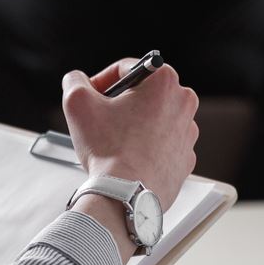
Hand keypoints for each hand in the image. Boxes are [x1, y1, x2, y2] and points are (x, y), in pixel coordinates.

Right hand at [61, 59, 199, 212]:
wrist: (126, 196)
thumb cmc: (110, 151)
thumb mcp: (78, 103)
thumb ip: (75, 81)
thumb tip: (76, 80)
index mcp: (164, 81)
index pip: (127, 68)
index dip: (103, 80)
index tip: (92, 95)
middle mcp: (183, 103)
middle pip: (143, 92)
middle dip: (120, 103)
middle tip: (102, 118)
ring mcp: (187, 132)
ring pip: (153, 118)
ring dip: (134, 124)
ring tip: (114, 141)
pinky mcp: (185, 157)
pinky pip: (162, 143)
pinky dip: (146, 146)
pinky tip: (128, 156)